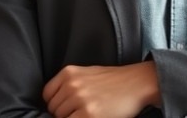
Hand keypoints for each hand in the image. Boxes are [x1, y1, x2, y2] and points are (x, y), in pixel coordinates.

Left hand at [42, 62, 159, 117]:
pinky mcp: (89, 114)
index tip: (67, 105)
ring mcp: (80, 100)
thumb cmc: (115, 80)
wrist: (139, 83)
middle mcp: (72, 85)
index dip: (57, 103)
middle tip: (84, 109)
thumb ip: (69, 84)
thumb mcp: (88, 73)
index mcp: (69, 73)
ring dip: (74, 117)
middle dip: (66, 113)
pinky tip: (94, 115)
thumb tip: (54, 103)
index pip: (47, 95)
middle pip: (54, 109)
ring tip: (91, 112)